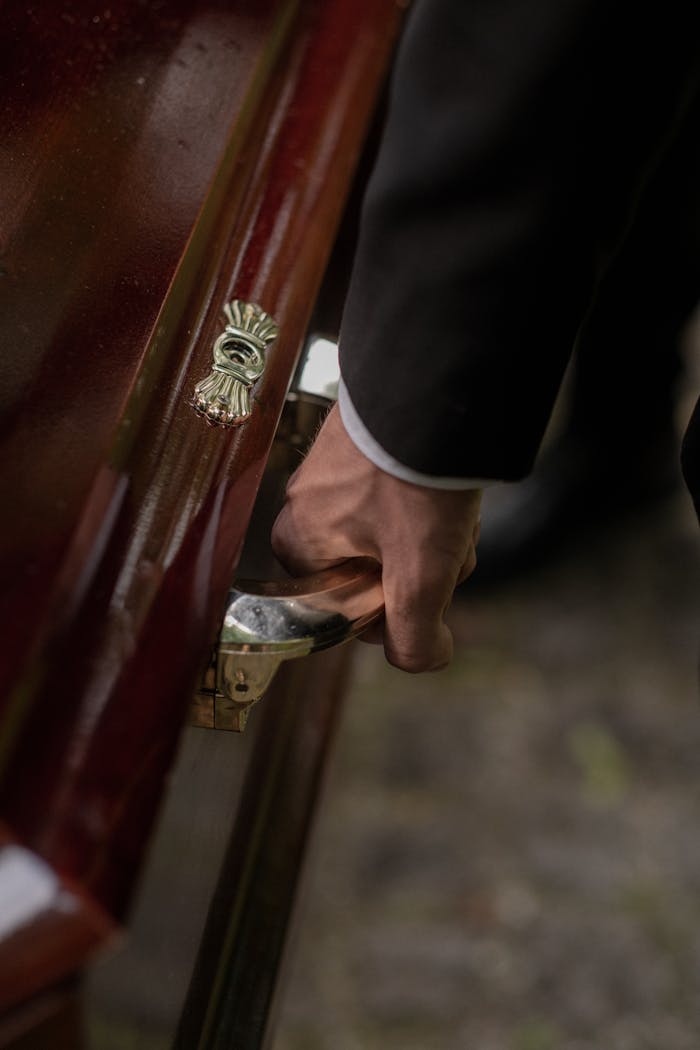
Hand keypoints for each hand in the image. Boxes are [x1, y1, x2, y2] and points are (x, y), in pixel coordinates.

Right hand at [271, 404, 481, 671]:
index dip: (397, 608)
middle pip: (375, 569)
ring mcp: (330, 470)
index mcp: (298, 546)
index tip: (420, 582)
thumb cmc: (413, 484)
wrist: (430, 387)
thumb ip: (413, 637)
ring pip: (393, 530)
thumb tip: (424, 659)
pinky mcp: (361, 442)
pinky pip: (396, 490)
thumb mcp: (418, 575)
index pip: (349, 611)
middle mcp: (302, 508)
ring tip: (451, 503)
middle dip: (422, 564)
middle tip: (443, 535)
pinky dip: (428, 493)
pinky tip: (447, 481)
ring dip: (433, 530)